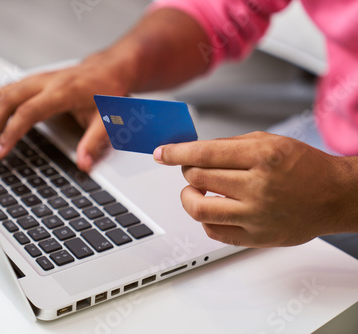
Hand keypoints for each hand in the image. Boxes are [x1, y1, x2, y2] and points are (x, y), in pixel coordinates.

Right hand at [0, 56, 130, 171]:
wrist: (107, 69)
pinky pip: (0, 91)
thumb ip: (94, 142)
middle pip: (6, 102)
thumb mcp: (107, 119)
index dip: (10, 132)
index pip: (28, 112)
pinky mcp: (29, 82)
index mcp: (61, 91)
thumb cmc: (106, 92)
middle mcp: (43, 83)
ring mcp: (34, 80)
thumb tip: (83, 165)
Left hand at [153, 131, 353, 246]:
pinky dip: (205, 219)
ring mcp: (257, 215)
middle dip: (186, 171)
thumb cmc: (304, 167)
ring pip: (199, 209)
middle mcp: (258, 187)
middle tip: (191, 169)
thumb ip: (229, 144)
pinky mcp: (257, 237)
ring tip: (195, 192)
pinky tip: (214, 208)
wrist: (334, 196)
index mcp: (262, 157)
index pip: (205, 153)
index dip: (176, 152)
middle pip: (197, 179)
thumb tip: (194, 150)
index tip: (162, 153)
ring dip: (188, 198)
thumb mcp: (269, 141)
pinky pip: (213, 232)